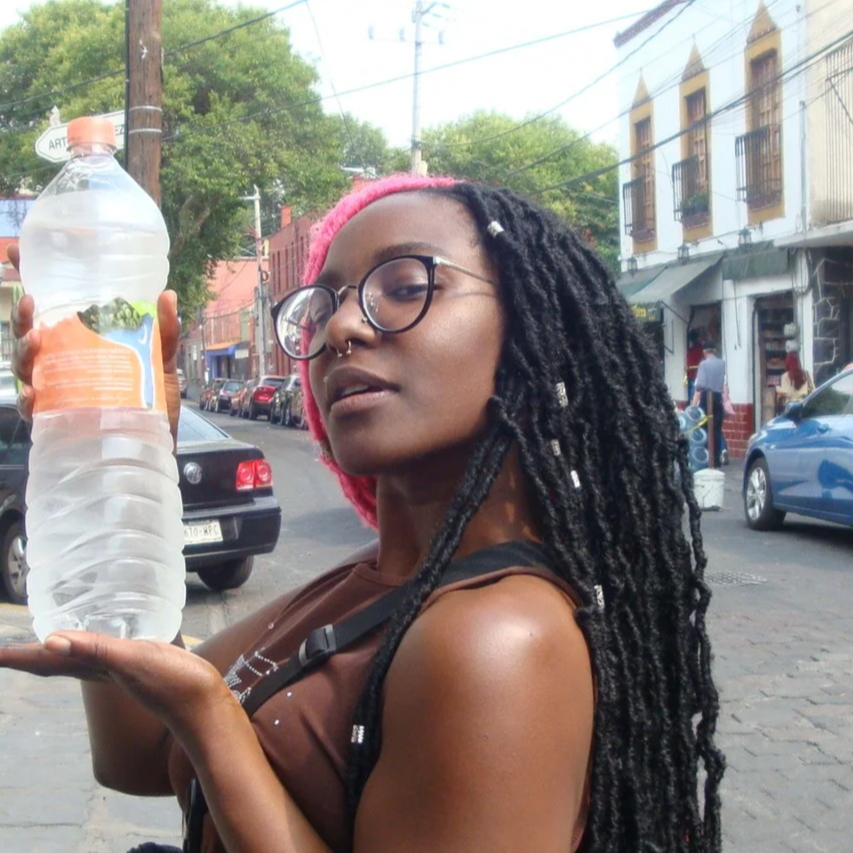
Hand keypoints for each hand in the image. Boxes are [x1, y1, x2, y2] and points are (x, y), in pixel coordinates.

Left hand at [0, 631, 230, 734]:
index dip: (18, 656)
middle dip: (29, 655)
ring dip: (55, 651)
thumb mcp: (132, 661)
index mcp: (95, 669)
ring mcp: (119, 671)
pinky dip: (89, 645)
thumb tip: (49, 641)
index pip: (46, 661)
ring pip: (76, 659)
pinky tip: (99, 640)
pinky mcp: (138, 666)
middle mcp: (101, 671)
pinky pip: (102, 654)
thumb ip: (94, 649)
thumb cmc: (172, 683)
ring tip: (42, 641)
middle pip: (54, 663)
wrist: (205, 704)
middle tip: (7, 648)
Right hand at [7, 244, 181, 446]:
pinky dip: (28, 400)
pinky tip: (32, 394)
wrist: (159, 444)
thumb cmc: (155, 401)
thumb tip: (168, 295)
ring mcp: (57, 391)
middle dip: (21, 316)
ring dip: (22, 351)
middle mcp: (63, 364)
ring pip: (26, 367)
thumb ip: (165, 332)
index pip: (51, 309)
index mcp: (82, 343)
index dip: (30, 279)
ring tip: (34, 339)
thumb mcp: (163, 363)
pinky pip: (32, 409)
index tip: (16, 250)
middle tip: (30, 302)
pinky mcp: (58, 420)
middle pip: (29, 334)